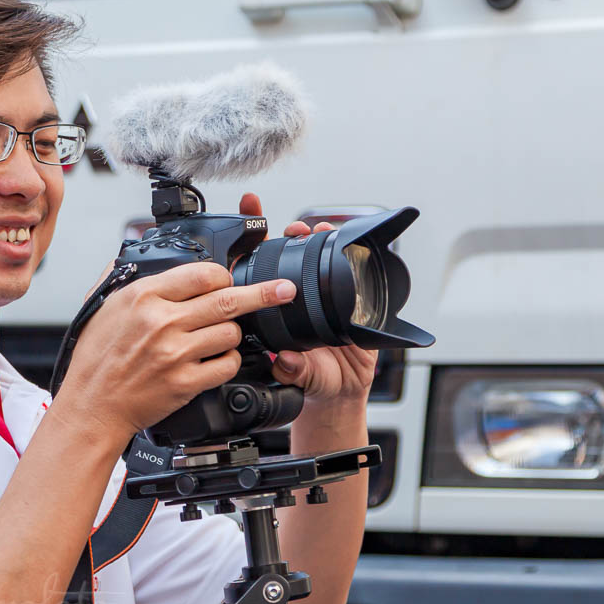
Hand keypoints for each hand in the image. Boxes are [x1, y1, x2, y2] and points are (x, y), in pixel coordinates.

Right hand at [56, 257, 296, 442]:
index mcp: (142, 297)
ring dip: (233, 333)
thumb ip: (119, 277)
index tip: (230, 278)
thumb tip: (134, 253)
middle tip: (283, 290)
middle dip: (263, 293)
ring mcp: (175, 354)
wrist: (92, 406)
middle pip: (228, 300)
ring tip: (220, 336)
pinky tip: (216, 360)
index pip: (200, 273)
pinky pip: (227, 365)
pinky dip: (228, 361)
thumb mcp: (99, 306)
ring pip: (231, 333)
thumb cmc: (95, 360)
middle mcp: (162, 322)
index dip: (222, 274)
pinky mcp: (186, 382)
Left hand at [239, 193, 377, 405]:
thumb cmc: (309, 378)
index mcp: (278, 308)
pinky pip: (352, 275)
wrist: (339, 394)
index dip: (256, 241)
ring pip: (321, 258)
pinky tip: (350, 249)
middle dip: (293, 234)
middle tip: (295, 227)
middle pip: (293, 255)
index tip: (250, 209)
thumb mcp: (296, 376)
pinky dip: (350, 258)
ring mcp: (325, 298)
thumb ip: (292, 368)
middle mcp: (299, 299)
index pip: (263, 268)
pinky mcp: (353, 304)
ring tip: (319, 229)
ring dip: (320, 238)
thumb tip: (285, 359)